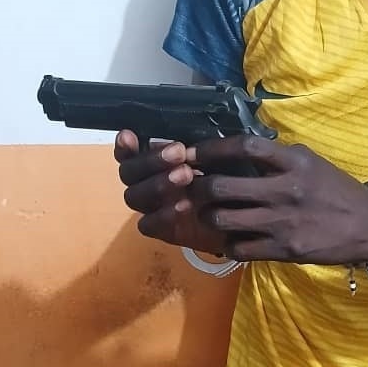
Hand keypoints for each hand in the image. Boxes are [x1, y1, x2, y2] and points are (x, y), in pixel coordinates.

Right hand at [114, 130, 226, 254]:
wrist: (243, 212)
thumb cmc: (229, 175)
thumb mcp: (219, 155)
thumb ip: (200, 146)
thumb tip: (187, 139)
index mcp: (156, 161)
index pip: (129, 152)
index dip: (125, 145)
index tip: (129, 135)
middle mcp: (147, 182)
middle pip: (128, 172)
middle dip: (151, 160)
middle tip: (179, 152)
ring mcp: (153, 208)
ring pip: (134, 196)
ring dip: (158, 184)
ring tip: (187, 175)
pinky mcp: (162, 231)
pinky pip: (148, 225)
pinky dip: (162, 215)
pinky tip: (184, 205)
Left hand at [184, 135, 367, 265]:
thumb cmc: (337, 190)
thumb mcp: (311, 163)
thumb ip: (278, 157)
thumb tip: (239, 151)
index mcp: (294, 162)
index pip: (245, 147)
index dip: (212, 148)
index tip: (193, 152)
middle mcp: (285, 190)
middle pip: (222, 186)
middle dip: (198, 186)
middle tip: (192, 186)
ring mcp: (282, 222)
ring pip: (223, 219)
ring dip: (208, 216)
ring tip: (209, 213)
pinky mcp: (283, 250)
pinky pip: (238, 248)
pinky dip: (228, 243)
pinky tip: (232, 238)